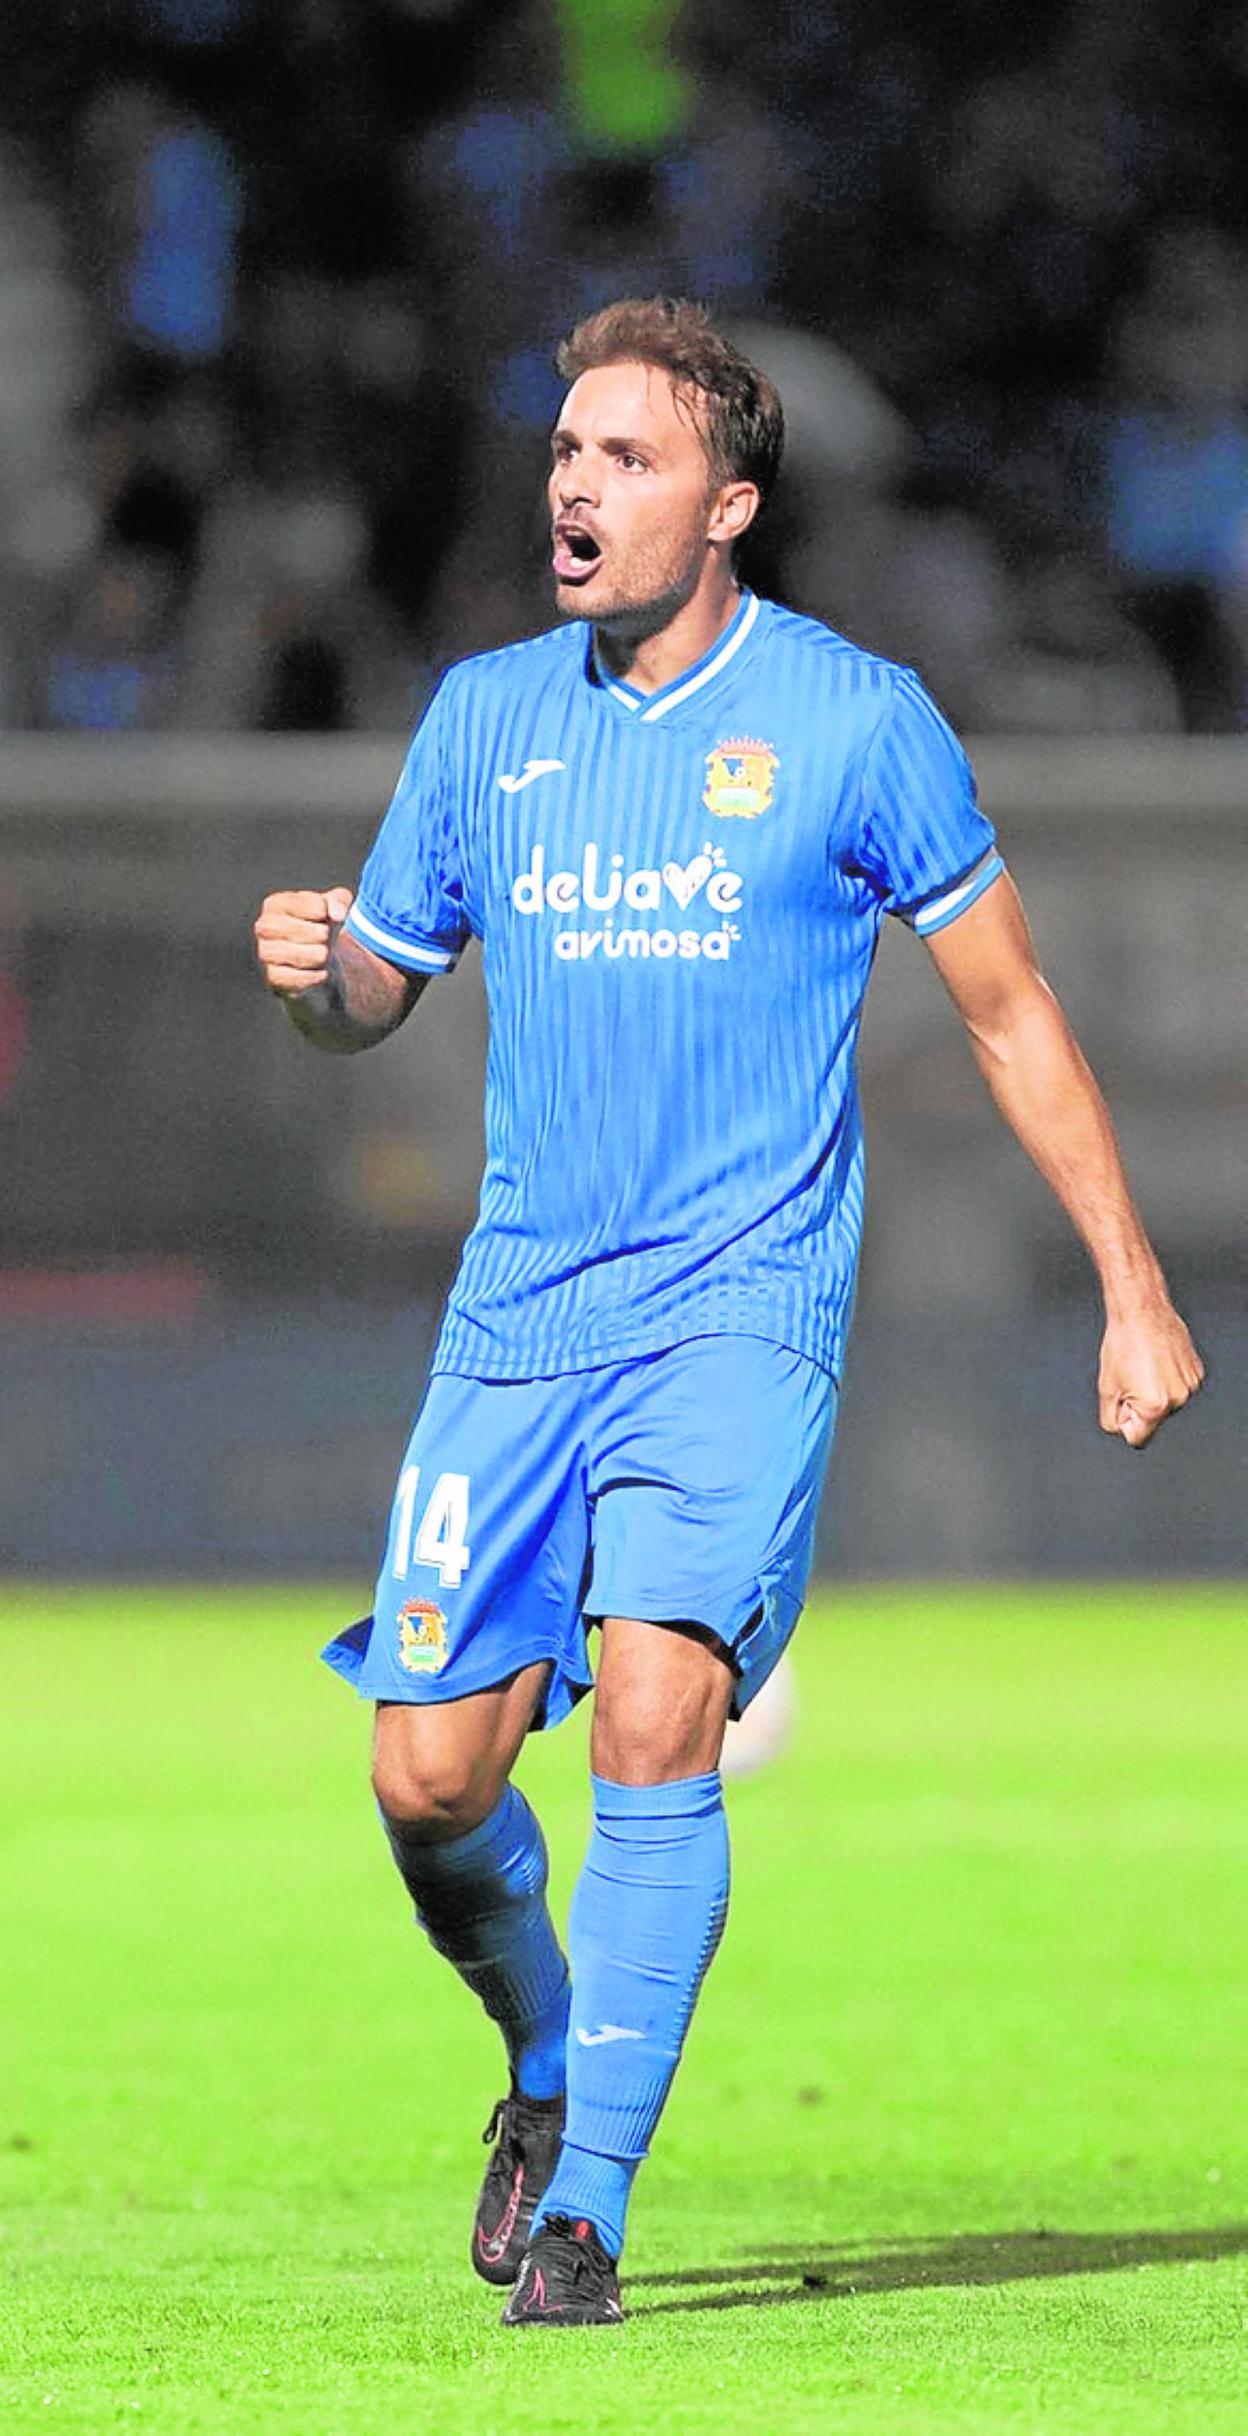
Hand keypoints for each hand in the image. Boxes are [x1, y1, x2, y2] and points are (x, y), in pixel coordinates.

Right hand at [253, 887, 353, 996]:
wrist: (321, 964)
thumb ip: (339, 901)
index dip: (324, 913)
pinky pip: (297, 978)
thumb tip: (337, 914)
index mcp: (276, 904)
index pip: (307, 904)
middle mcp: (265, 927)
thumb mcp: (335, 907)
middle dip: (321, 936)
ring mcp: (266, 953)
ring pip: (300, 956)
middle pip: (301, 931)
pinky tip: (320, 972)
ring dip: (318, 957)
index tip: (326, 918)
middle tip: (325, 940)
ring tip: (322, 955)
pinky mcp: (273, 977)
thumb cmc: (323, 929)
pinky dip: (314, 976)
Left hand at [1098, 1301, 1204, 1447]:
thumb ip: (1111, 1418)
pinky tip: (1158, 1359)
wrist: (1141, 1312)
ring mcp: (1190, 1385)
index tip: (1122, 1400)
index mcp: (1155, 1406)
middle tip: (1131, 1376)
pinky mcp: (1196, 1372)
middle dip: (1139, 1403)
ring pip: (1166, 1402)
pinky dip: (1167, 1377)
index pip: (1137, 1438)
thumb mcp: (1106, 1388)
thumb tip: (1120, 1428)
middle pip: (1153, 1419)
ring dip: (1153, 1390)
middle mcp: (1177, 1399)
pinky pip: (1177, 1386)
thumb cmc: (1123, 1344)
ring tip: (1144, 1365)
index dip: (1124, 1420)